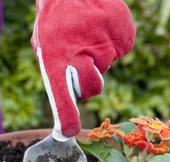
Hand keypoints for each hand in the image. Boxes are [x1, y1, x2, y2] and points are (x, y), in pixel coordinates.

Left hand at [32, 0, 135, 137]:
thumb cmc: (56, 20)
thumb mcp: (46, 45)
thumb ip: (58, 70)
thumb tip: (73, 95)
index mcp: (56, 60)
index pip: (62, 98)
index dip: (67, 118)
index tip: (69, 132)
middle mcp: (82, 55)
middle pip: (93, 88)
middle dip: (90, 84)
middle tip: (83, 65)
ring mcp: (105, 45)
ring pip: (106, 66)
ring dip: (99, 56)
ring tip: (88, 34)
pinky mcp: (123, 35)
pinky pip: (121, 50)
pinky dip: (113, 43)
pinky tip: (101, 28)